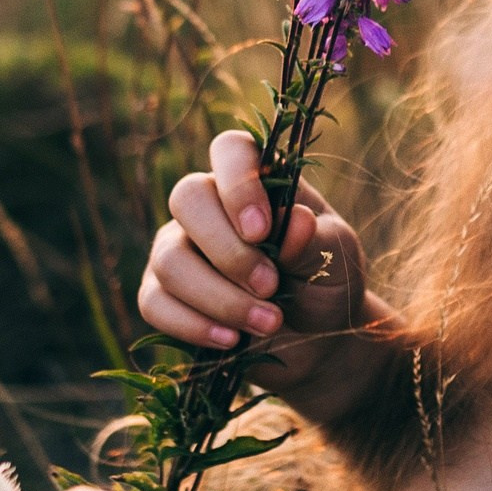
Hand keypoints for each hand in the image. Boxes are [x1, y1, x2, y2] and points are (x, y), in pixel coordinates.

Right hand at [144, 131, 388, 420]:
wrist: (318, 340)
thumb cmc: (328, 281)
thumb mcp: (337, 257)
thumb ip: (316, 239)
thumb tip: (296, 221)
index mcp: (257, 180)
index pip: (230, 150)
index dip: (238, 184)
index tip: (261, 231)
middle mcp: (210, 206)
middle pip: (187, 199)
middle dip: (228, 252)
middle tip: (271, 287)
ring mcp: (179, 247)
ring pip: (169, 259)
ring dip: (220, 298)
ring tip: (268, 322)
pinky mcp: (164, 294)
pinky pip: (154, 302)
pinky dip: (193, 325)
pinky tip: (231, 340)